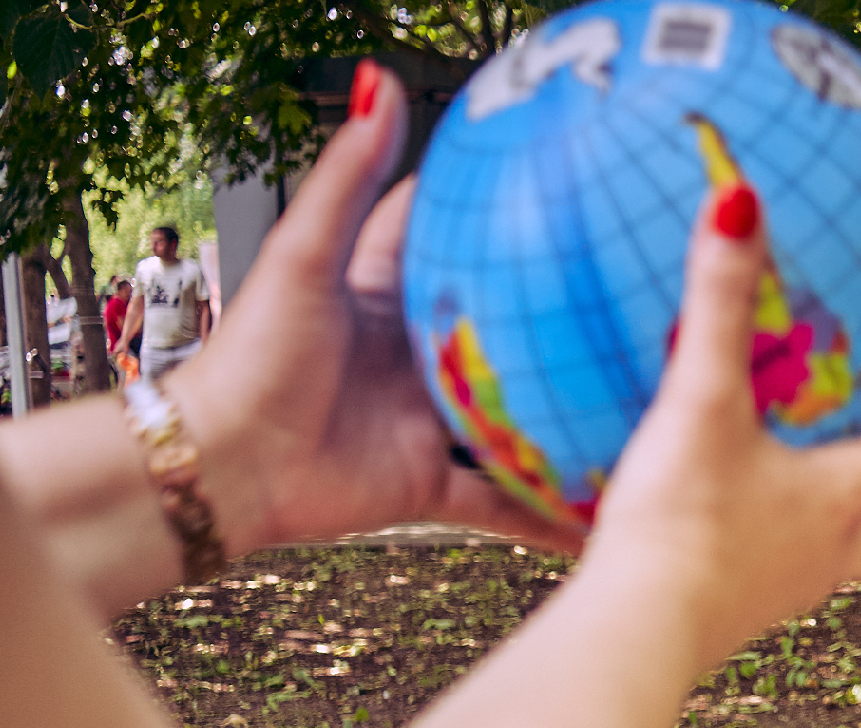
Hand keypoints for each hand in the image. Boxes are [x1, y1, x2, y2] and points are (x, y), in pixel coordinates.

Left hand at [163, 66, 584, 556]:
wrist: (224, 466)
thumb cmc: (253, 357)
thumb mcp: (307, 256)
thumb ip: (350, 179)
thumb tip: (379, 82)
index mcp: (386, 293)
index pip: (444, 234)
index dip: (490, 207)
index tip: (553, 181)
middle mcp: (415, 356)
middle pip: (499, 328)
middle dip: (554, 317)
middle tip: (627, 294)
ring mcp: (427, 420)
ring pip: (515, 415)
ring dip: (566, 415)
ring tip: (636, 402)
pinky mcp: (430, 482)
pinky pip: (501, 499)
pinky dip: (545, 513)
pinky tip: (600, 510)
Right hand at [586, 182, 860, 672]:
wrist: (634, 638)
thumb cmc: (682, 523)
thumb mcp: (700, 401)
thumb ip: (719, 302)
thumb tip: (741, 200)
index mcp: (847, 498)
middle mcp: (833, 552)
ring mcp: (788, 592)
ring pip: (846, 554)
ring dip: (840, 514)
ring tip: (800, 471)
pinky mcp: (738, 617)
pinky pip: (777, 569)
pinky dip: (770, 536)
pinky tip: (722, 511)